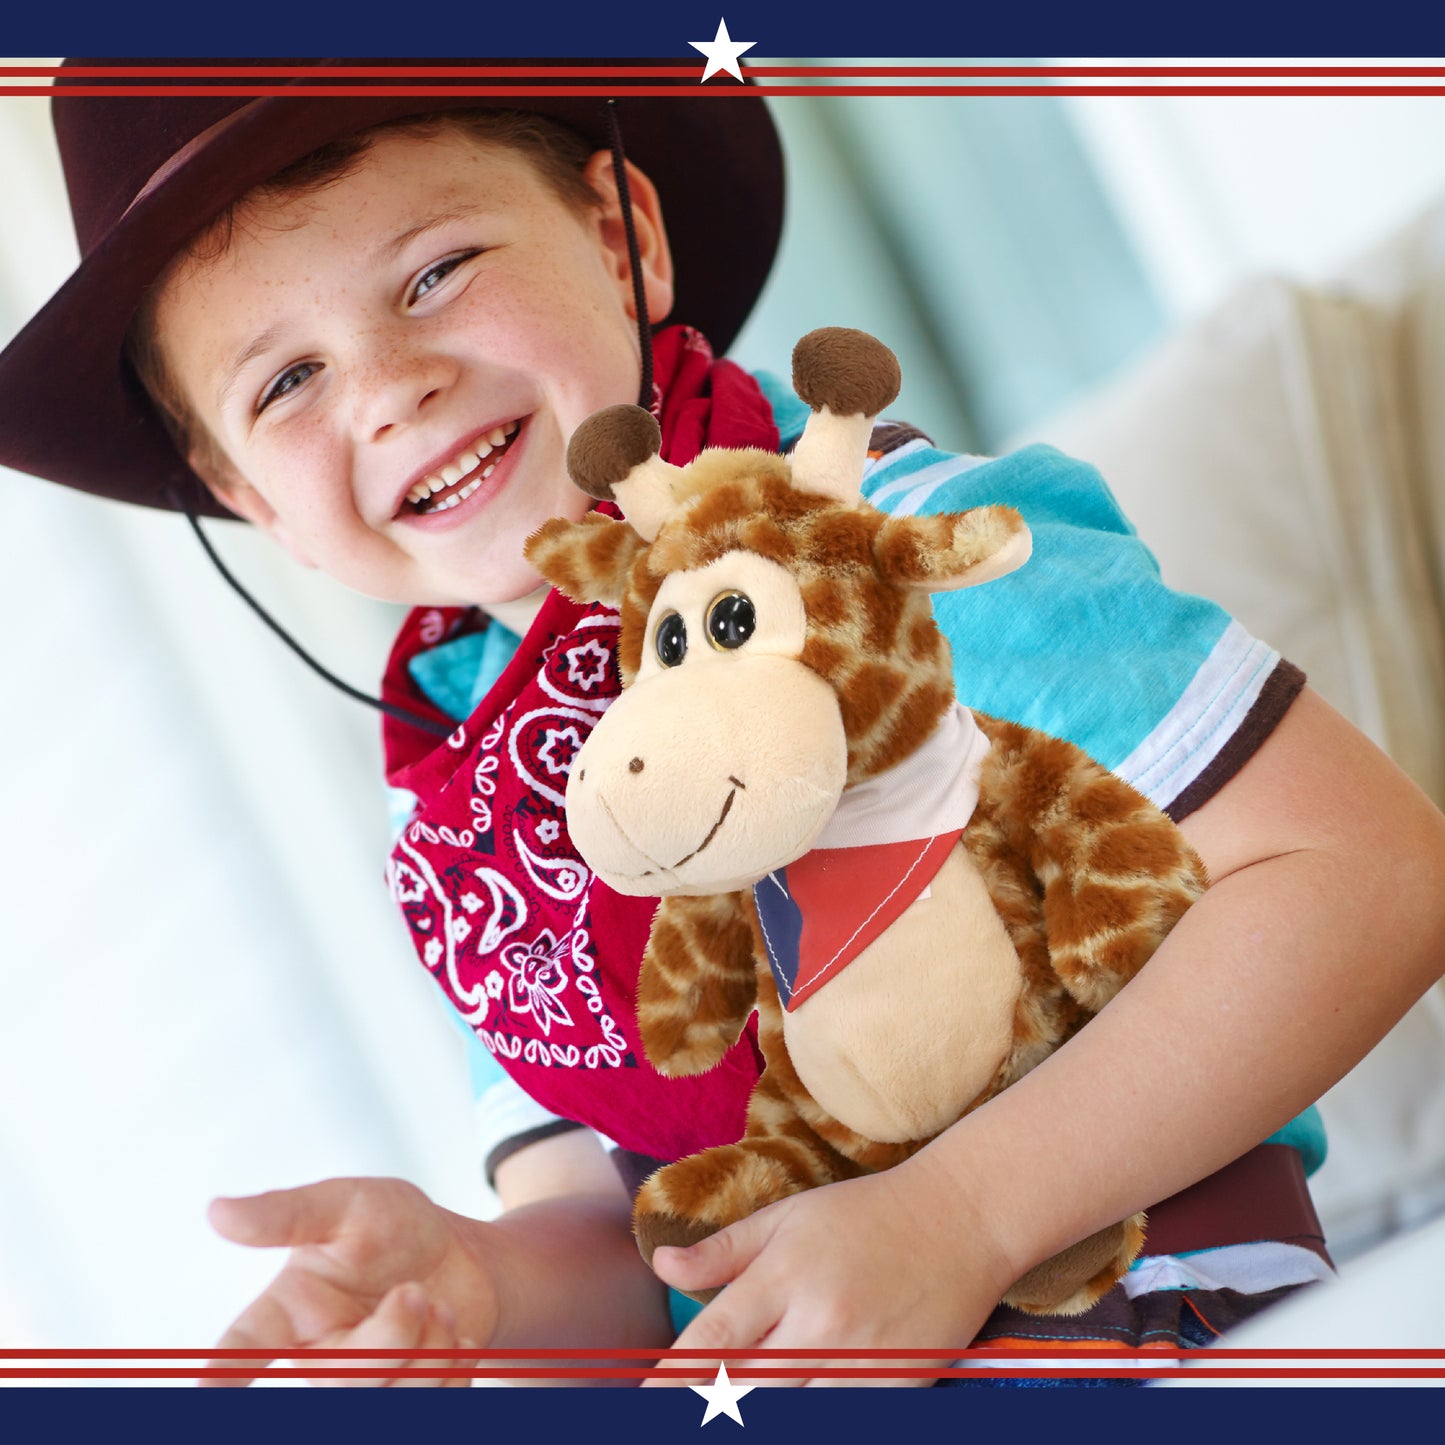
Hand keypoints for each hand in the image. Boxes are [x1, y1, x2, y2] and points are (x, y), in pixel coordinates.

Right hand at [203, 1177, 497, 1386]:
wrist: (463, 1258)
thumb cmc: (393, 1230)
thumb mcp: (349, 1204)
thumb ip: (289, 1212)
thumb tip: (218, 1211)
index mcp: (288, 1312)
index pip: (244, 1346)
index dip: (222, 1366)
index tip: (202, 1382)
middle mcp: (318, 1357)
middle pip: (341, 1381)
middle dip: (392, 1336)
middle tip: (415, 1291)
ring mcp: (362, 1387)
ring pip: (393, 1398)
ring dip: (431, 1347)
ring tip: (437, 1308)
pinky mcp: (406, 1401)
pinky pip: (436, 1402)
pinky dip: (456, 1364)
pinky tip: (453, 1335)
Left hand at [642, 1153, 1013, 1387]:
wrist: (960, 1221)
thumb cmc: (864, 1216)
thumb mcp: (786, 1217)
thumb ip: (722, 1250)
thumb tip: (661, 1266)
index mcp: (786, 1275)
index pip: (715, 1342)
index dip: (673, 1378)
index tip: (646, 1398)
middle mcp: (820, 1324)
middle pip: (747, 1392)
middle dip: (713, 1404)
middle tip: (689, 1405)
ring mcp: (862, 1363)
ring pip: (794, 1414)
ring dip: (766, 1410)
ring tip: (747, 1400)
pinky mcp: (899, 1390)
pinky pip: (845, 1417)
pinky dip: (820, 1411)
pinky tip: (804, 1398)